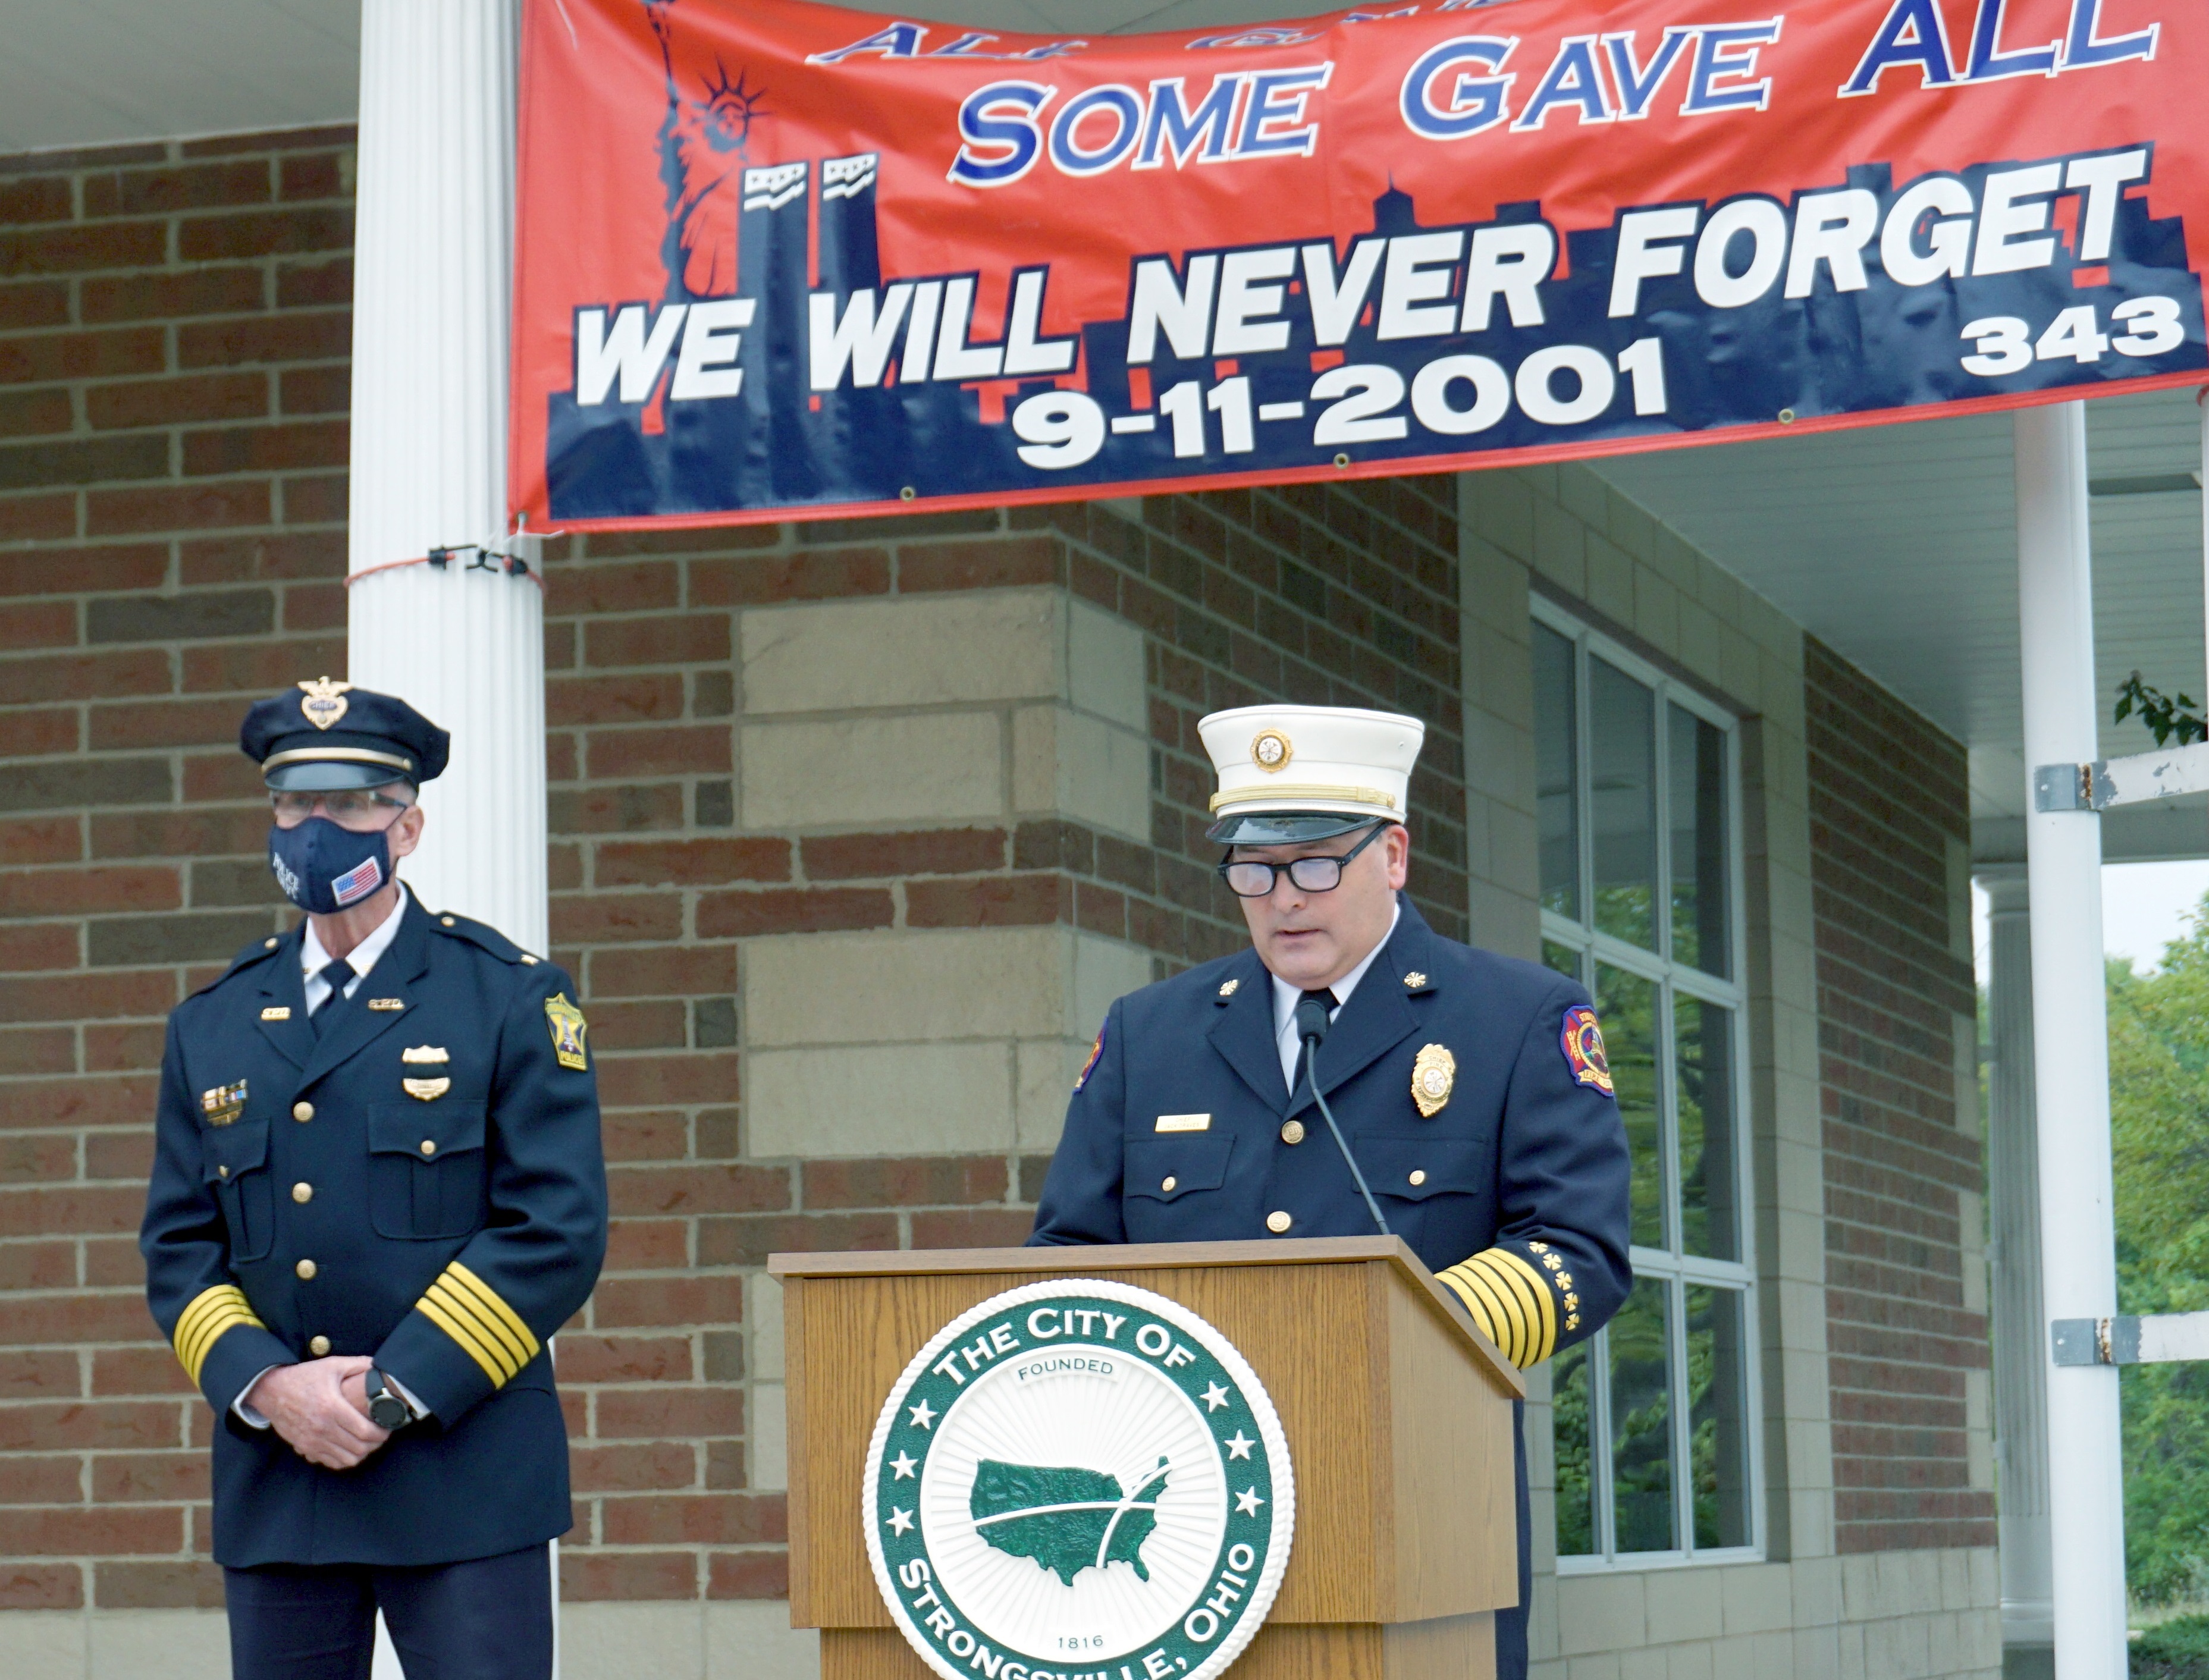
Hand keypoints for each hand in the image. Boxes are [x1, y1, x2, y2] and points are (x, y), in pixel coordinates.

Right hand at [242, 1356, 390, 1469]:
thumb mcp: (332, 1365)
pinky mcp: (304, 1448)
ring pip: (346, 1460)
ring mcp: (311, 1441)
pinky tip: (349, 1447)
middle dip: (375, 1444)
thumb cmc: (304, 1377)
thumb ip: (359, 1364)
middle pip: (359, 1448)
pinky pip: (330, 1462)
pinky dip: (343, 1458)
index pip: (365, 1432)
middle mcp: (322, 1428)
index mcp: (332, 1407)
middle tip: (381, 1435)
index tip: (388, 1427)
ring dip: (361, 1453)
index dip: (382, 1433)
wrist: (271, 1390)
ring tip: (368, 1442)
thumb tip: (380, 1367)